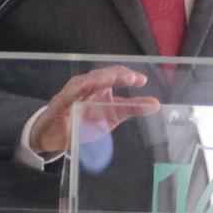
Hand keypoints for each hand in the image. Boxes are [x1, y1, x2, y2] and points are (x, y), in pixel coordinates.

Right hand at [29, 66, 160, 155]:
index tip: (142, 80)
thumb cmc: (83, 122)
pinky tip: (85, 87)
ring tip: (112, 78)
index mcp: (101, 87)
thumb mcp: (112, 116)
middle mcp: (88, 85)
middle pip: (103, 75)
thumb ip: (132, 108)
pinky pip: (68, 94)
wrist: (56, 137)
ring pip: (86, 81)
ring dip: (100, 78)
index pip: (116, 75)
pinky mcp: (60, 103)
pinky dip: (76, 90)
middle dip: (118, 75)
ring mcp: (73, 92)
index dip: (128, 76)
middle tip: (132, 78)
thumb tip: (156, 104)